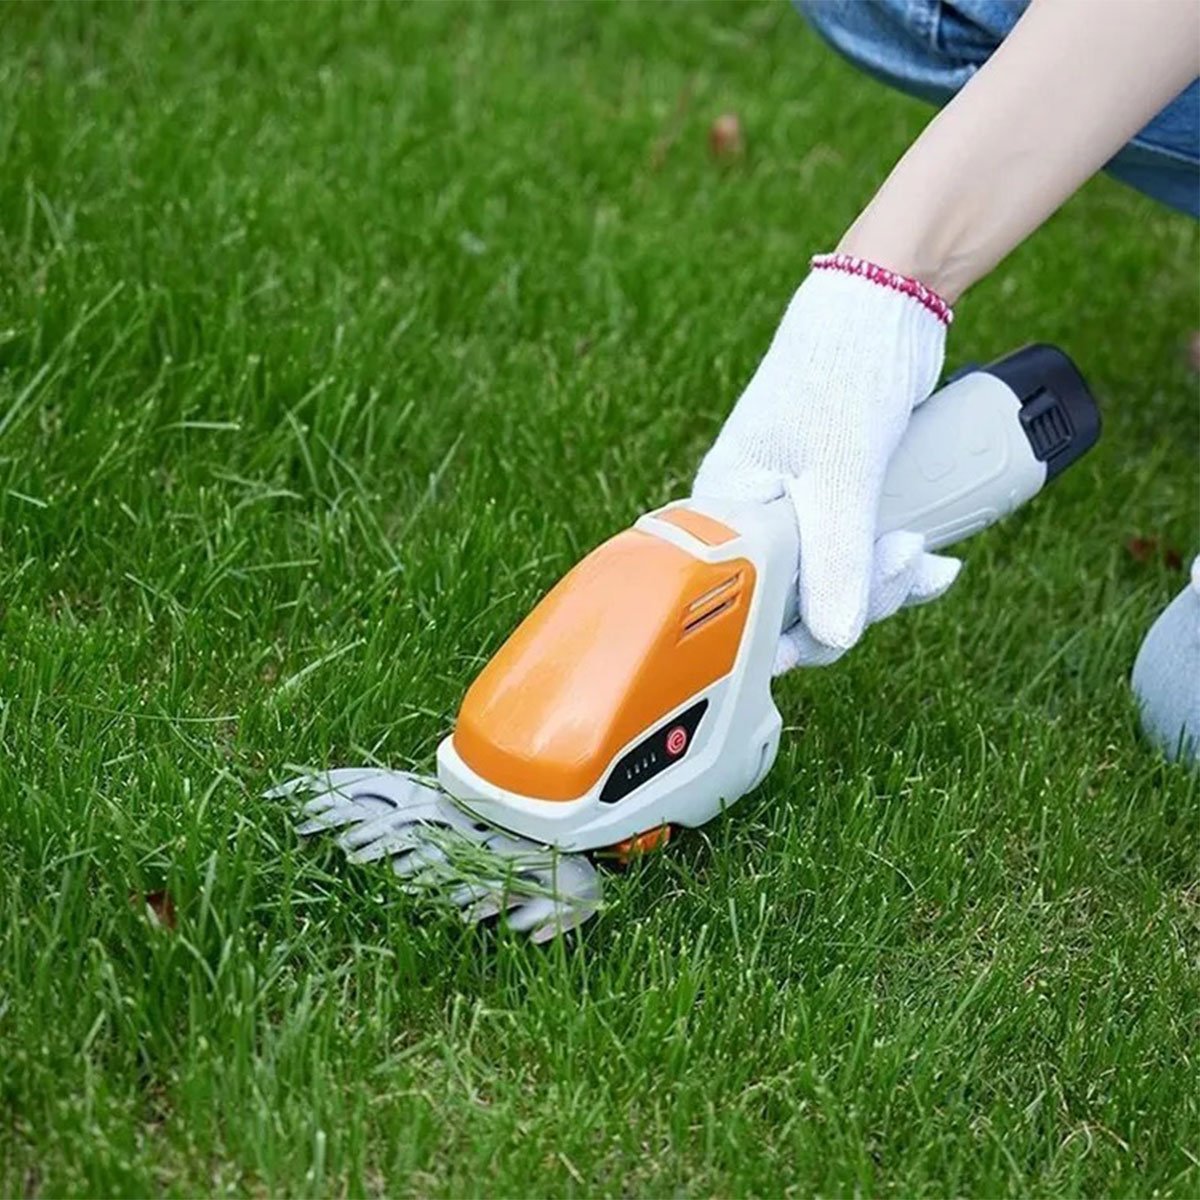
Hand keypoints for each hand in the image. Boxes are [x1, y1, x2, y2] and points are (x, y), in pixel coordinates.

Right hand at [693, 255, 960, 664]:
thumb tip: (836, 638)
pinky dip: (898, 564)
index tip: (839, 634)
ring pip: (837, 580)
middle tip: (907, 561)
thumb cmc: (839, 373)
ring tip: (929, 558)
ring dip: (887, 582)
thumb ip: (838, 560)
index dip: (792, 630)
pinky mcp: (835, 501)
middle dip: (860, 596)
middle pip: (798, 598)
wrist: (883, 303)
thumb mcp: (840, 475)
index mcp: (726, 511)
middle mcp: (753, 517)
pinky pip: (860, 554)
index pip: (747, 601)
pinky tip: (935, 563)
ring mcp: (797, 510)